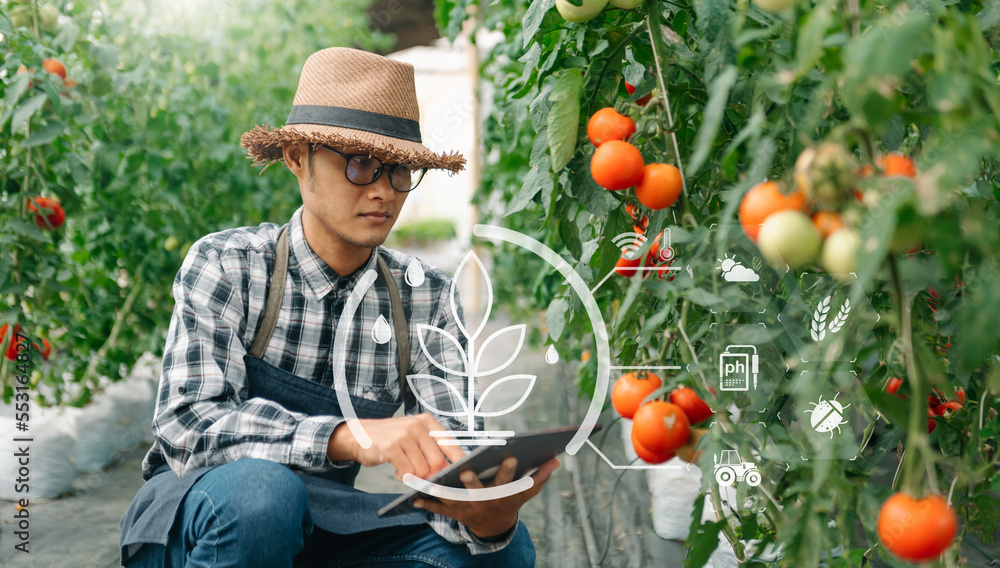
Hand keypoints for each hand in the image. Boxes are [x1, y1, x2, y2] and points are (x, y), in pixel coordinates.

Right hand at [326, 414, 464, 480]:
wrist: (359, 436)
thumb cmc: (391, 439)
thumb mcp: (414, 437)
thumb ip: (431, 450)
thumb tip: (448, 470)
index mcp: (427, 422)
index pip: (450, 443)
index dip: (457, 460)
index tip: (462, 472)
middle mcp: (417, 426)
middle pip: (437, 461)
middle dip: (431, 473)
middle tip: (420, 474)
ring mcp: (404, 436)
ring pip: (423, 469)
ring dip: (414, 475)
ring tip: (404, 468)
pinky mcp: (391, 448)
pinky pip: (408, 472)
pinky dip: (404, 477)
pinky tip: (397, 470)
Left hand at [413, 457, 560, 538]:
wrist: (493, 527)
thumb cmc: (510, 501)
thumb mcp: (526, 491)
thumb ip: (540, 476)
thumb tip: (557, 460)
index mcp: (504, 494)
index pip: (509, 482)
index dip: (509, 471)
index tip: (510, 456)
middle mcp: (486, 502)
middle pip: (480, 492)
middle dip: (473, 482)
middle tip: (467, 470)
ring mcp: (469, 509)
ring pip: (455, 500)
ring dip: (442, 492)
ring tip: (430, 481)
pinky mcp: (454, 514)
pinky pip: (439, 510)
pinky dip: (426, 505)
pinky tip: (414, 498)